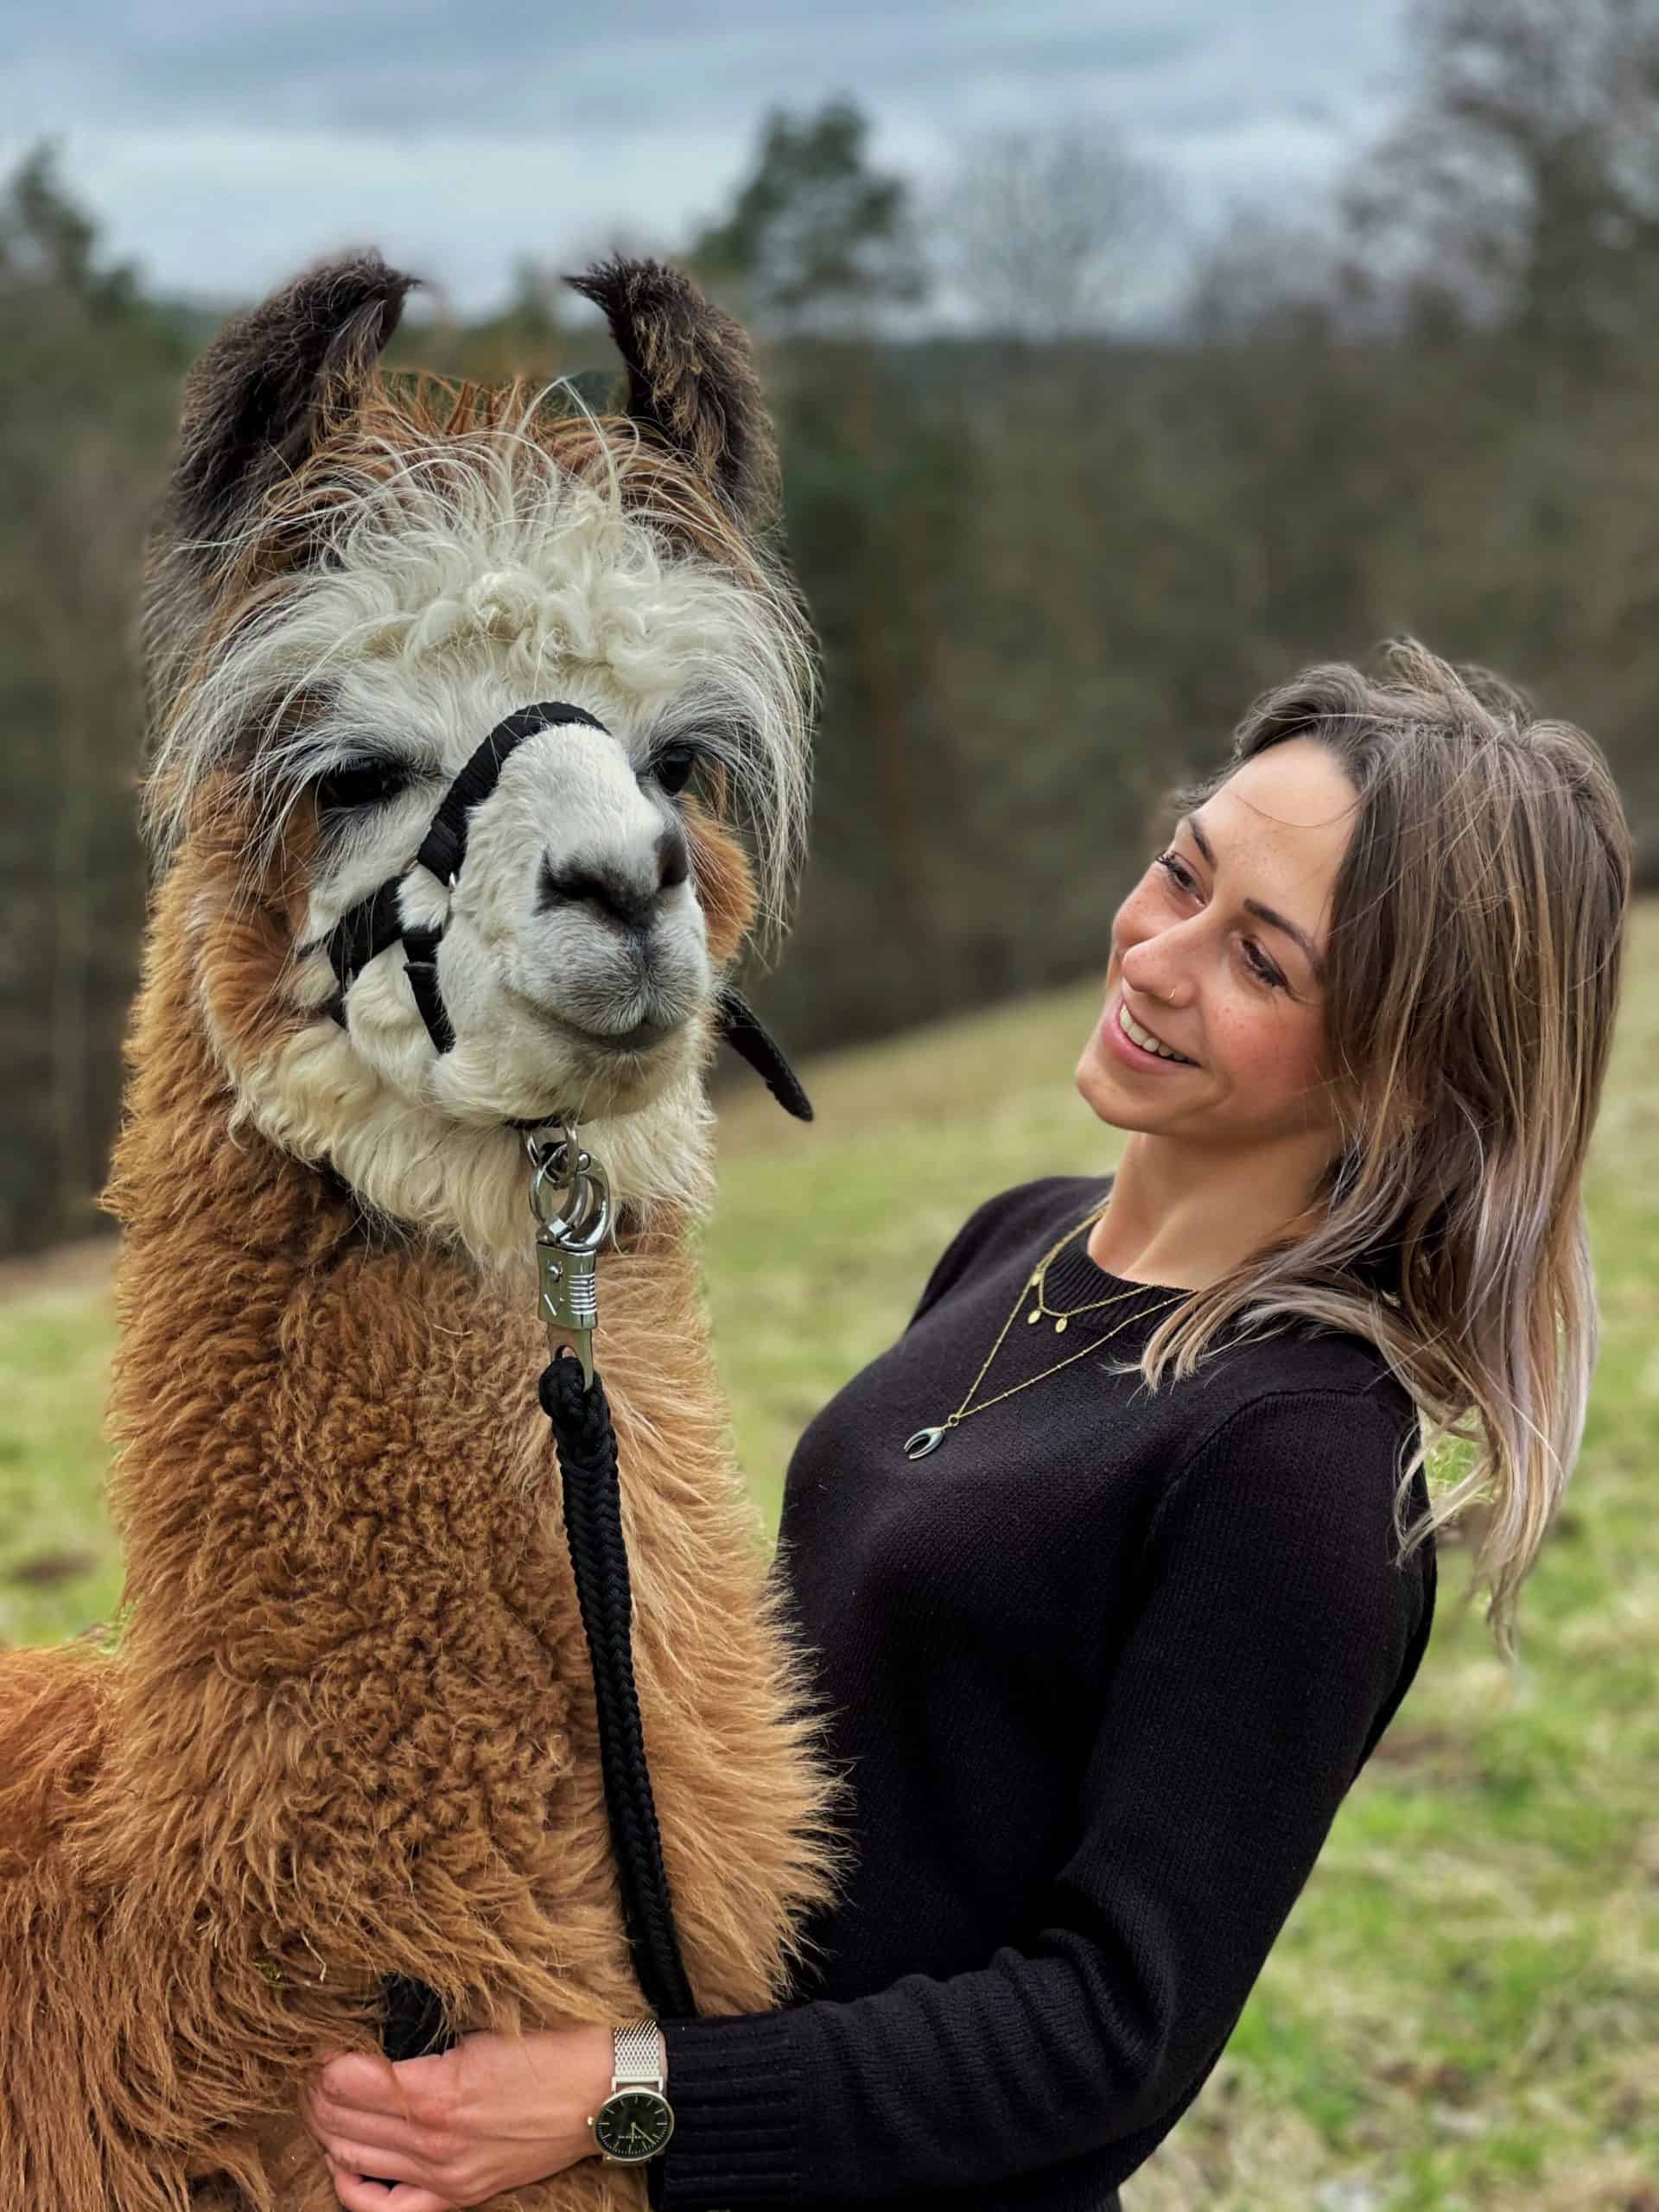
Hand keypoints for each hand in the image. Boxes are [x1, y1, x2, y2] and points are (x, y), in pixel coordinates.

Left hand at [301, 2022, 614, 2210]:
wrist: (600, 2094)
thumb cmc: (549, 2050)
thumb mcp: (480, 2031)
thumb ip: (425, 2044)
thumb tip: (376, 2042)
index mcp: (437, 2090)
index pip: (347, 2080)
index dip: (323, 2058)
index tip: (319, 2040)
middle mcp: (433, 2141)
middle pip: (340, 2120)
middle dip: (316, 2091)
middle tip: (312, 2067)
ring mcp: (444, 2175)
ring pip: (353, 2159)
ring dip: (326, 2128)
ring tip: (321, 2100)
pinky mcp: (459, 2196)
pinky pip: (388, 2209)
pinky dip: (354, 2186)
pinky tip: (344, 2161)